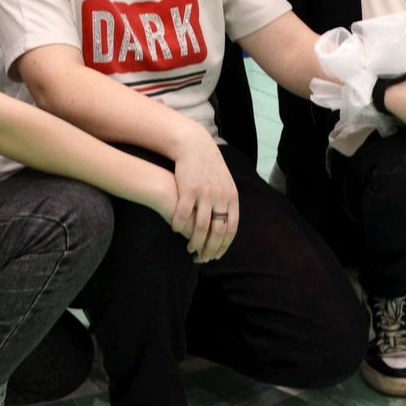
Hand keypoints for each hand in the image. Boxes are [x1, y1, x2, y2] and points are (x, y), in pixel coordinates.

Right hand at [169, 132, 237, 262]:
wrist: (195, 146)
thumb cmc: (208, 168)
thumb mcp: (224, 184)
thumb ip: (227, 203)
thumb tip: (228, 225)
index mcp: (231, 197)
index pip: (231, 229)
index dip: (224, 245)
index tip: (216, 256)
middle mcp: (220, 197)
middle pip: (217, 231)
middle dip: (210, 249)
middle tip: (202, 259)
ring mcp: (205, 193)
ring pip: (200, 226)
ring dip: (195, 242)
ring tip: (189, 249)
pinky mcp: (189, 188)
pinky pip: (183, 213)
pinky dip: (179, 225)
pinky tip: (175, 230)